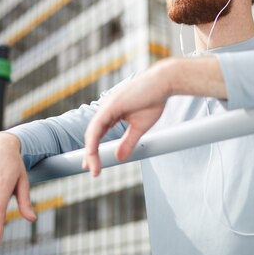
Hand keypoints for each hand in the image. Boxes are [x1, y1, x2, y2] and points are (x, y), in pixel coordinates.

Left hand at [82, 61, 171, 176]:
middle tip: (90, 171)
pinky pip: (97, 126)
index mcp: (111, 114)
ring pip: (92, 133)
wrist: (163, 83)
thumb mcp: (139, 127)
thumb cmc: (153, 100)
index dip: (94, 150)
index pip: (98, 135)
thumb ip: (128, 142)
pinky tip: (92, 153)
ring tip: (92, 167)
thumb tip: (119, 158)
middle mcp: (106, 110)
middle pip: (92, 135)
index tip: (93, 166)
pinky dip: (93, 141)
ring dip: (90, 152)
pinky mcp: (110, 106)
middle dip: (90, 155)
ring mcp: (106, 107)